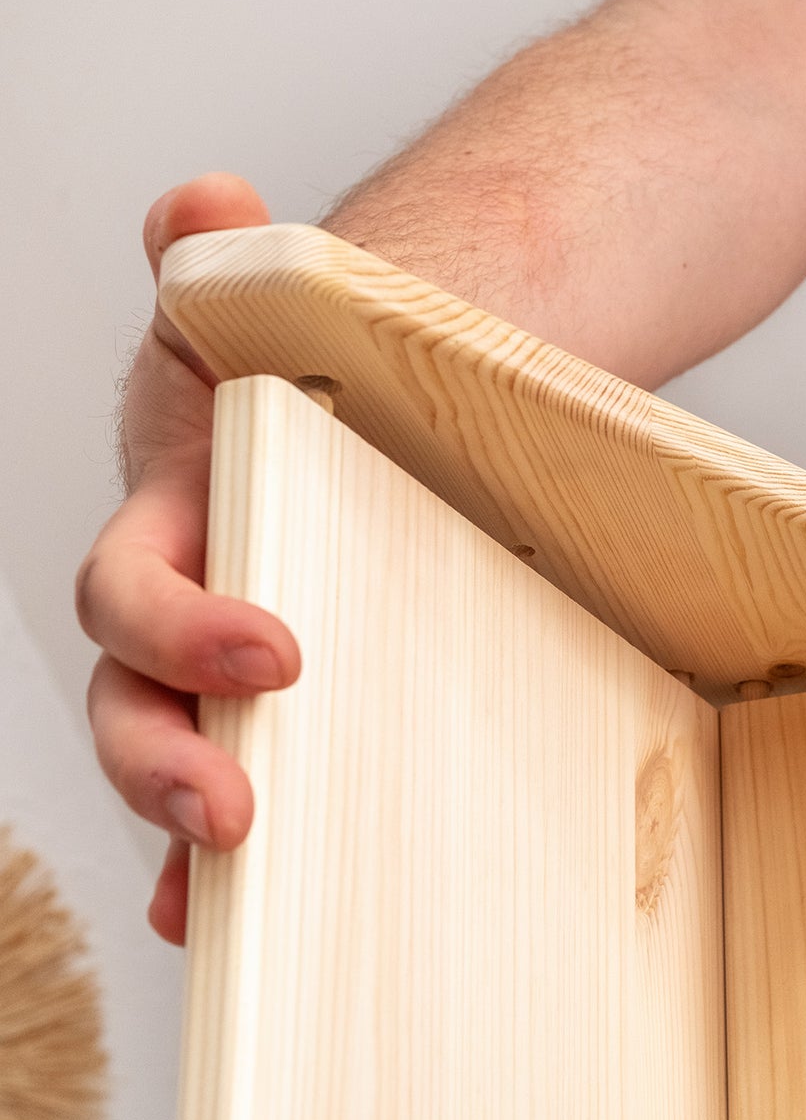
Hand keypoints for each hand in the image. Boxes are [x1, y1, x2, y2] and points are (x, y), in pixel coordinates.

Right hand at [77, 175, 299, 943]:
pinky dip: (214, 858)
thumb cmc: (301, 372)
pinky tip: (222, 912)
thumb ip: (216, 268)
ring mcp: (217, 675)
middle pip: (130, 706)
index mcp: (167, 526)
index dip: (181, 629)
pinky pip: (230, 787)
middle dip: (163, 762)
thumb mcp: (256, 312)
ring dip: (183, 829)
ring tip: (227, 878)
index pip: (130, 594)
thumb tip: (204, 206)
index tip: (277, 651)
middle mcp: (176, 614)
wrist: (362, 411)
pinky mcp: (269, 713)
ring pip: (171, 760)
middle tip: (237, 807)